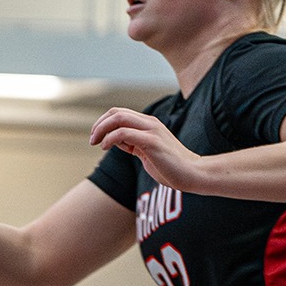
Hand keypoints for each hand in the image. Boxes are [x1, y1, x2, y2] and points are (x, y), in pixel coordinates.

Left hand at [90, 107, 204, 191]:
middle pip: (116, 112)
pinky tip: (106, 147)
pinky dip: (110, 138)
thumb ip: (132, 143)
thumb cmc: (170, 166)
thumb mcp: (146, 151)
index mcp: (149, 124)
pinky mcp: (152, 142)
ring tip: (95, 143)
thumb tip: (114, 140)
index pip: (120, 113)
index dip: (103, 122)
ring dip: (101, 129)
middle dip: (99, 124)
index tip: (95, 137)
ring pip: (119, 118)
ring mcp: (152, 131)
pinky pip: (124, 133)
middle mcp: (150, 123)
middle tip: (92, 139)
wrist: (193, 174)